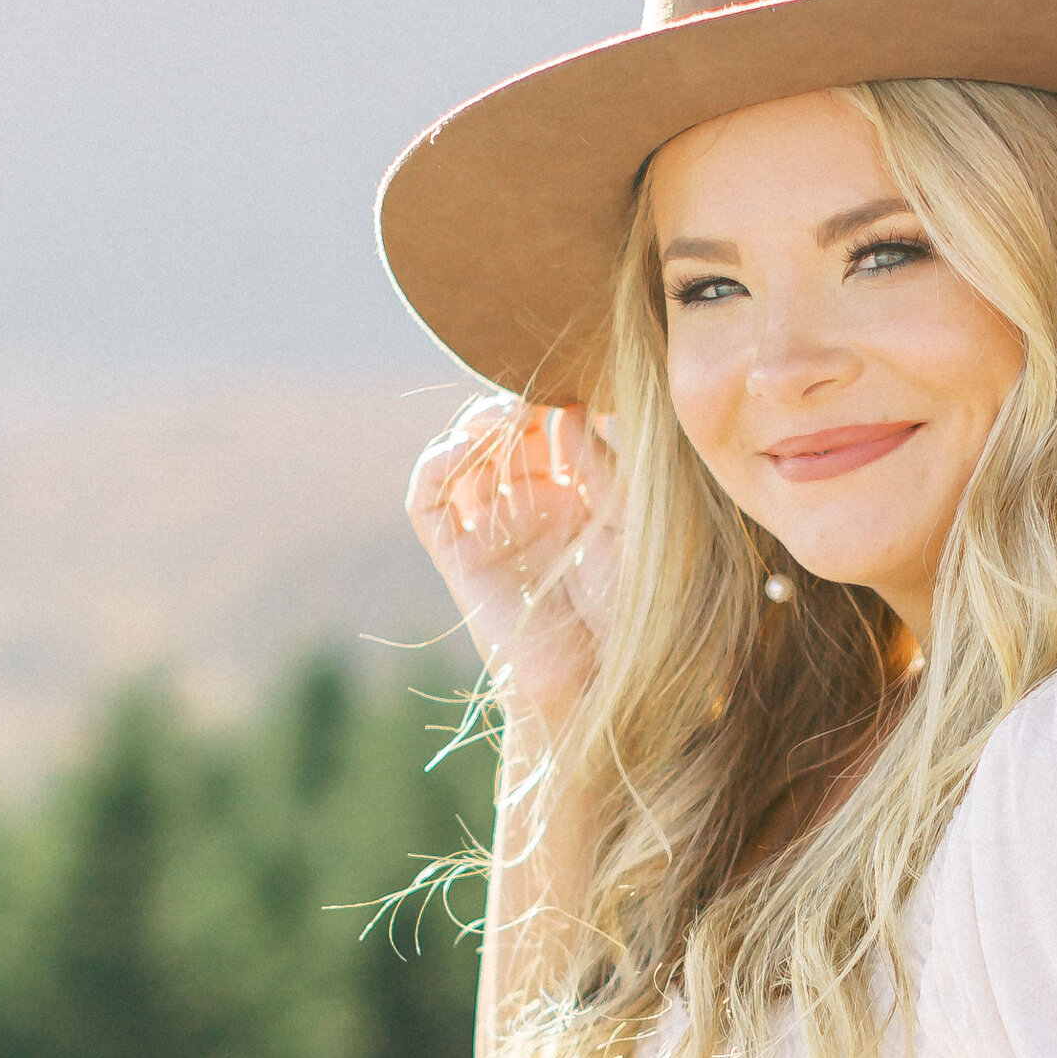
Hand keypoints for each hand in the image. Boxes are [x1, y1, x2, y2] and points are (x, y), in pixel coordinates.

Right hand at [406, 394, 621, 721]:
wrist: (598, 677)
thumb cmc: (627, 608)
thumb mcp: (625, 524)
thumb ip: (599, 467)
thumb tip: (565, 410)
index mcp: (573, 494)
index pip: (548, 427)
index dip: (552, 400)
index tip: (574, 381)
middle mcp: (527, 506)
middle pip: (502, 434)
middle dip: (514, 406)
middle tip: (534, 393)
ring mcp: (489, 529)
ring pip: (463, 456)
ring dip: (476, 426)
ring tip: (505, 415)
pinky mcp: (457, 554)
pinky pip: (428, 500)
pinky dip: (437, 464)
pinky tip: (466, 444)